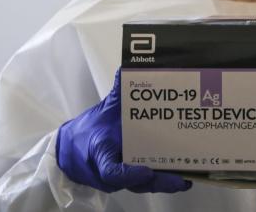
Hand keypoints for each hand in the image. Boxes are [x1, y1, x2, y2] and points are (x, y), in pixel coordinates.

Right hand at [56, 69, 191, 193]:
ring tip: (185, 179)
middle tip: (180, 178)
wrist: (70, 151)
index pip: (112, 171)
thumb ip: (118, 92)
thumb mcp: (103, 109)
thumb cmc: (88, 130)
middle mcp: (112, 172)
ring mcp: (120, 179)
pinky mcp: (127, 179)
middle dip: (159, 181)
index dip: (128, 175)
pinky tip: (180, 178)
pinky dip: (162, 181)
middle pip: (136, 183)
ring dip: (164, 183)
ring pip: (143, 186)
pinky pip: (145, 183)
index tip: (146, 171)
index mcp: (102, 154)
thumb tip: (127, 68)